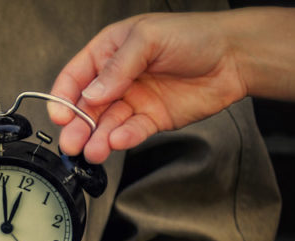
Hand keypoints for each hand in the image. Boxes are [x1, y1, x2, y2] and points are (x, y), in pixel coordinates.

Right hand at [48, 11, 248, 163]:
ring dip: (97, 138)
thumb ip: (118, 67)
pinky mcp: (151, 119)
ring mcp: (133, 100)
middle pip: (87, 107)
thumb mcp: (149, 39)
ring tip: (93, 151)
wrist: (234, 56)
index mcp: (109, 52)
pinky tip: (118, 141)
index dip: (64, 97)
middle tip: (71, 143)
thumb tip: (93, 92)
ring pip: (107, 124)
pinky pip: (131, 132)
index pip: (75, 77)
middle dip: (77, 126)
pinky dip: (123, 138)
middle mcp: (117, 79)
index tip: (60, 115)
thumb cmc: (194, 35)